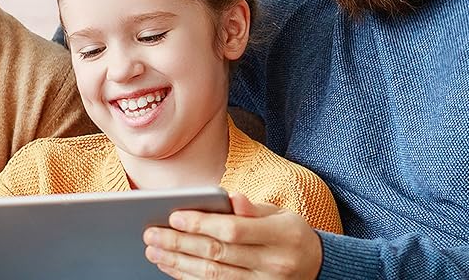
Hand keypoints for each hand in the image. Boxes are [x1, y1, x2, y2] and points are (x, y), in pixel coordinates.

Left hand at [143, 192, 321, 279]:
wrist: (316, 267)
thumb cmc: (289, 233)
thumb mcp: (279, 215)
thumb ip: (252, 208)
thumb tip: (231, 197)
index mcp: (281, 236)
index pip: (234, 230)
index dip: (202, 223)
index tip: (173, 216)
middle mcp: (273, 263)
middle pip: (218, 253)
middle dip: (180, 244)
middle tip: (152, 234)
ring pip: (213, 275)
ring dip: (179, 264)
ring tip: (155, 252)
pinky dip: (190, 278)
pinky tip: (172, 268)